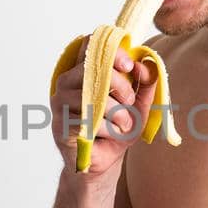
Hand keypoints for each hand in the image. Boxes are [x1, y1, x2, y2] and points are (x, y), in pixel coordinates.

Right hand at [49, 36, 158, 176]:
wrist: (104, 163)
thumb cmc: (118, 130)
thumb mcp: (139, 106)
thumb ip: (145, 83)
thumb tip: (147, 65)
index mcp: (85, 71)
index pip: (90, 44)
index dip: (112, 50)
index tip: (129, 66)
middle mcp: (68, 82)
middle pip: (94, 67)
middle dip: (120, 85)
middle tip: (129, 101)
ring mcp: (60, 103)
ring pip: (93, 96)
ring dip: (117, 113)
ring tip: (123, 125)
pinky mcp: (60, 124)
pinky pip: (89, 120)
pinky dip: (106, 130)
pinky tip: (106, 137)